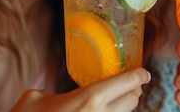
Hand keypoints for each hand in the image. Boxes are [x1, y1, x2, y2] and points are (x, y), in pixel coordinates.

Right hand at [12, 68, 149, 111]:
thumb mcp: (36, 97)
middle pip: (133, 99)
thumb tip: (54, 96)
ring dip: (126, 106)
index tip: (143, 72)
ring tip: (118, 98)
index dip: (140, 75)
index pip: (128, 82)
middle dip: (134, 90)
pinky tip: (105, 111)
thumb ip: (52, 92)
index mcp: (90, 98)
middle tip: (130, 84)